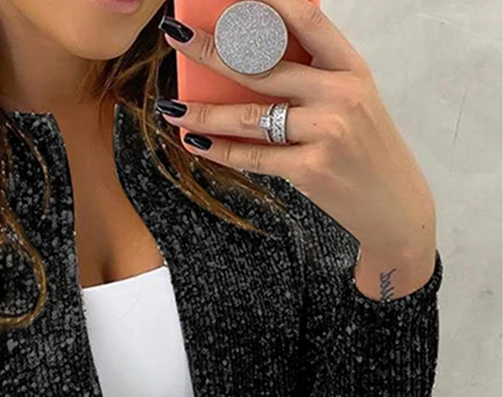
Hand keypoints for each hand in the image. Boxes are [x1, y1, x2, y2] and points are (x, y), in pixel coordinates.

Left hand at [157, 0, 436, 276]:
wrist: (394, 205)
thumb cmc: (364, 149)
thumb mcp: (352, 101)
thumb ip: (312, 79)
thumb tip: (248, 62)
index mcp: (350, 67)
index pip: (306, 19)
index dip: (266, 3)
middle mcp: (340, 93)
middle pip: (263, 66)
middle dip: (213, 51)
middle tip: (178, 40)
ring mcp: (326, 131)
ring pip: (250, 116)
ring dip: (204, 112)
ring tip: (172, 108)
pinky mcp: (311, 168)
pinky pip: (253, 156)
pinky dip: (220, 150)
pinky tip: (195, 142)